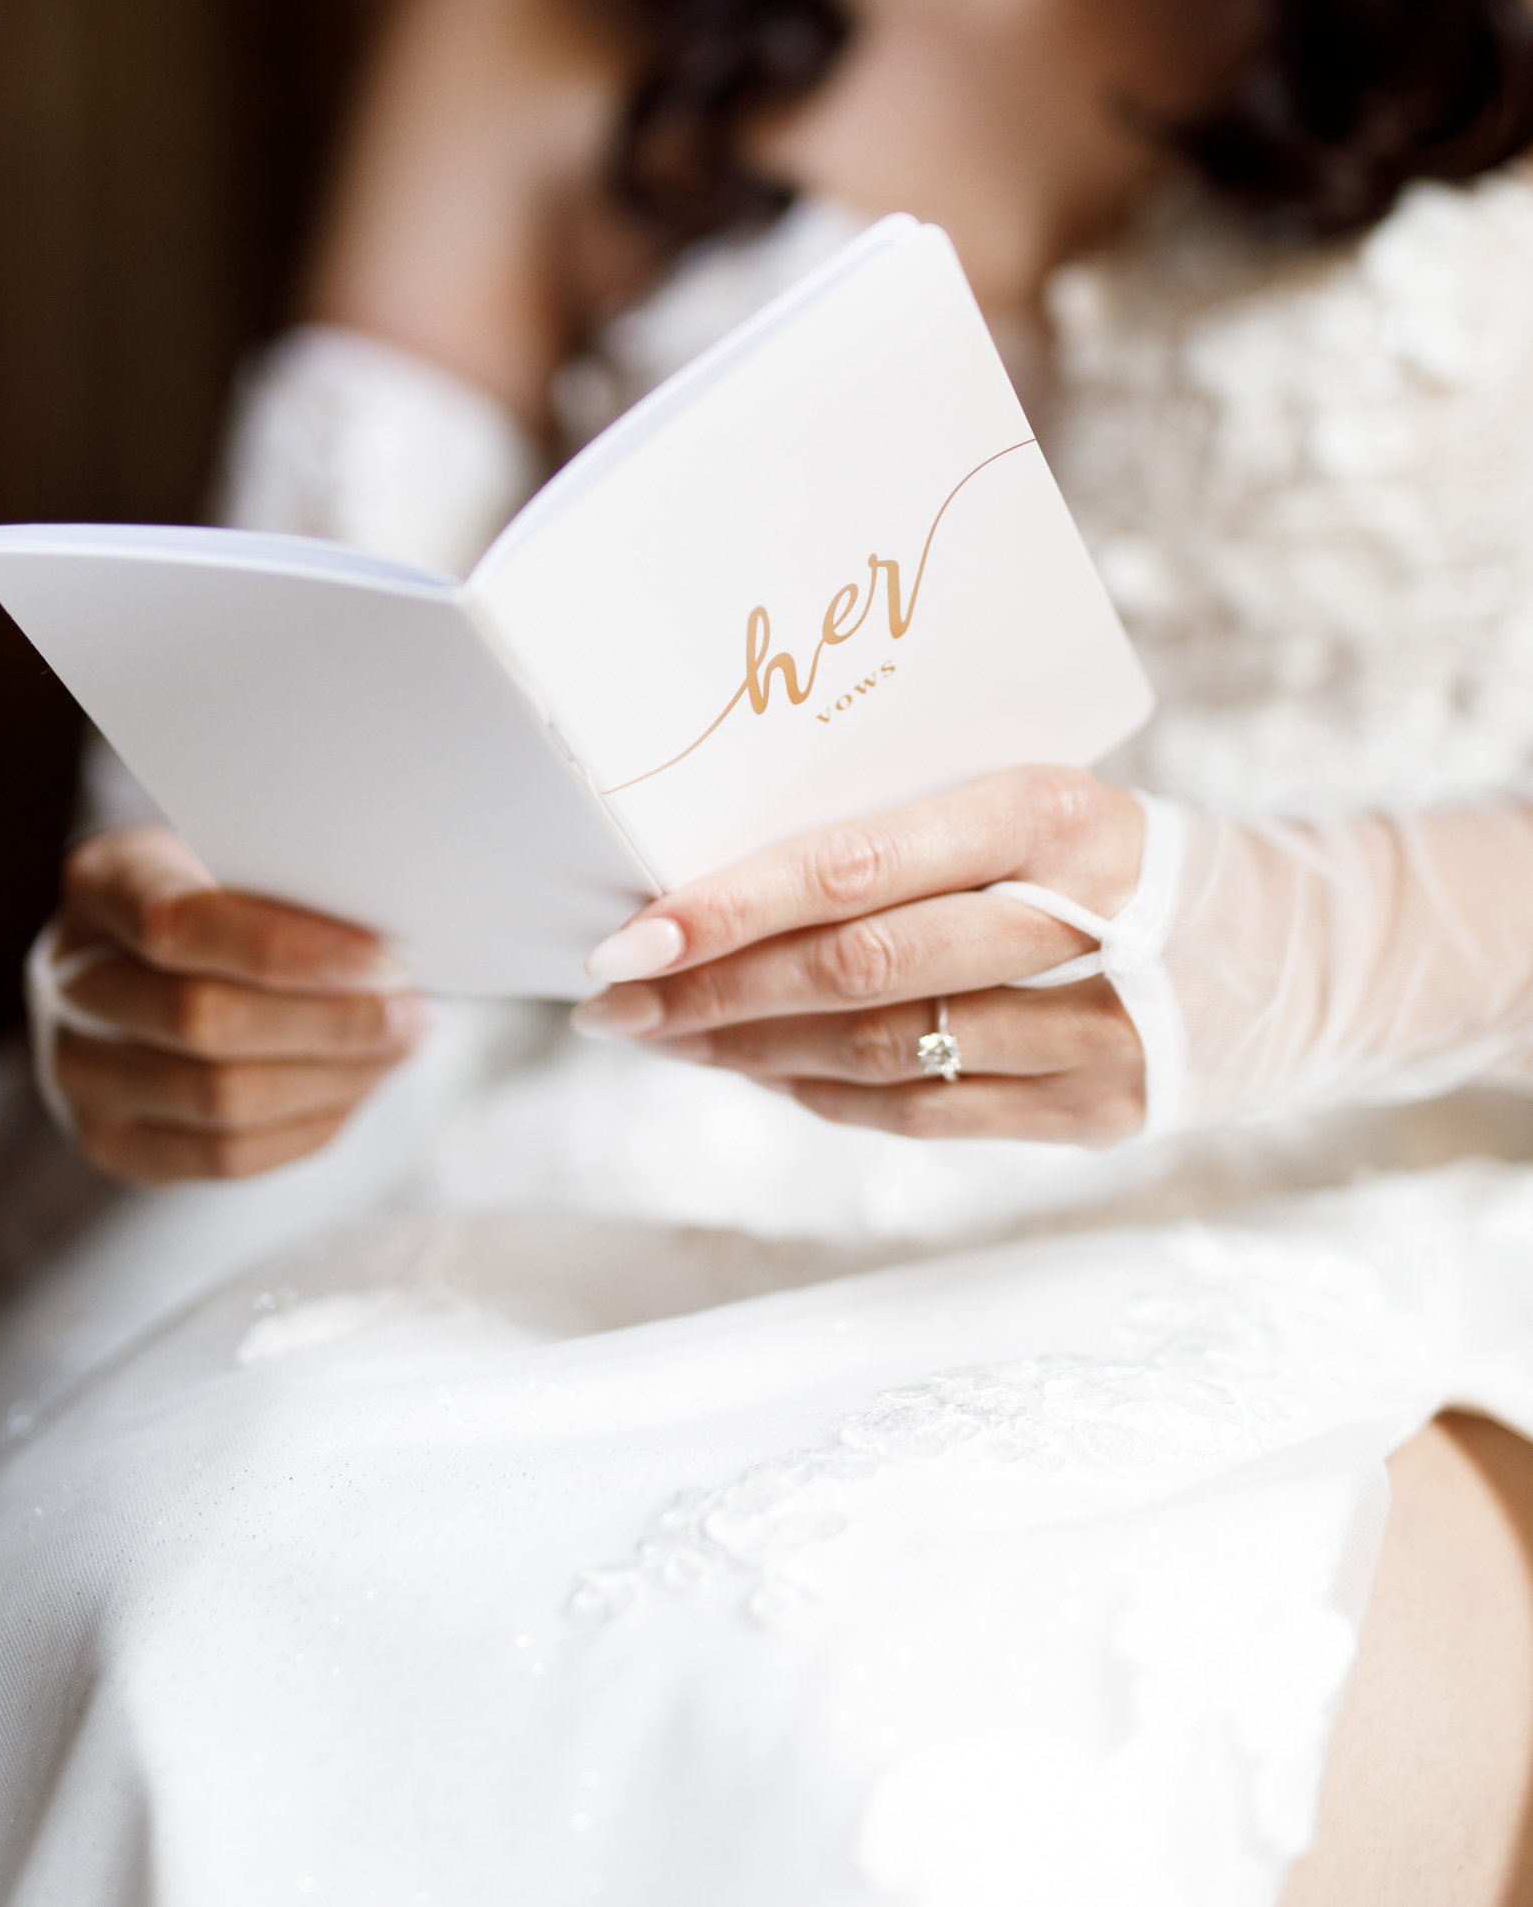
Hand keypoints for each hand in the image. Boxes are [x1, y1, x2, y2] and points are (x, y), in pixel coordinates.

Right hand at [35, 826, 432, 1182]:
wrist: (138, 952)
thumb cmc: (214, 888)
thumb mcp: (238, 853)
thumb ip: (291, 887)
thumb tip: (394, 947)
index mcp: (100, 887)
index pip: (179, 925)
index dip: (292, 951)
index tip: (387, 959)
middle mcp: (68, 982)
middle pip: (204, 1022)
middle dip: (332, 1023)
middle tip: (412, 1010)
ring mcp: (77, 1071)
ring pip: (220, 1102)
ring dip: (334, 1079)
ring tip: (400, 1047)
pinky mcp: (112, 1143)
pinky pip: (224, 1156)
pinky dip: (311, 1123)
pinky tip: (359, 1086)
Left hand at [571, 767, 1146, 1143]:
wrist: (1303, 944)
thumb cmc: (1121, 853)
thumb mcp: (1040, 799)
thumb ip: (911, 833)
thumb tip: (727, 875)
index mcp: (1049, 815)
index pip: (855, 867)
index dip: (731, 907)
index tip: (630, 931)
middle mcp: (1077, 921)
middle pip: (856, 971)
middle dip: (713, 991)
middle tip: (610, 1000)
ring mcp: (1096, 1032)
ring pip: (882, 1053)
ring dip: (750, 1052)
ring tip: (662, 1036)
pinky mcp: (1099, 1113)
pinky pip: (928, 1114)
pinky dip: (827, 1097)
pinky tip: (758, 1075)